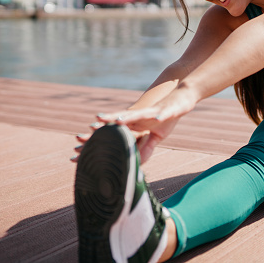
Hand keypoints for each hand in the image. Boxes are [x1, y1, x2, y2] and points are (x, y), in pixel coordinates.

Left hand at [71, 89, 196, 163]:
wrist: (181, 100)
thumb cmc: (166, 119)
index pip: (115, 133)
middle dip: (104, 126)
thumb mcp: (155, 138)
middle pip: (119, 122)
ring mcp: (150, 113)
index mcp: (135, 125)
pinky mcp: (165, 111)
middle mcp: (139, 118)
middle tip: (87, 131)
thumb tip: (137, 163)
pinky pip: (161, 114)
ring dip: (124, 117)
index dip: (101, 139)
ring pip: (135, 115)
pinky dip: (158, 116)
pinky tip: (155, 118)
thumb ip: (145, 148)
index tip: (82, 149)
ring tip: (114, 120)